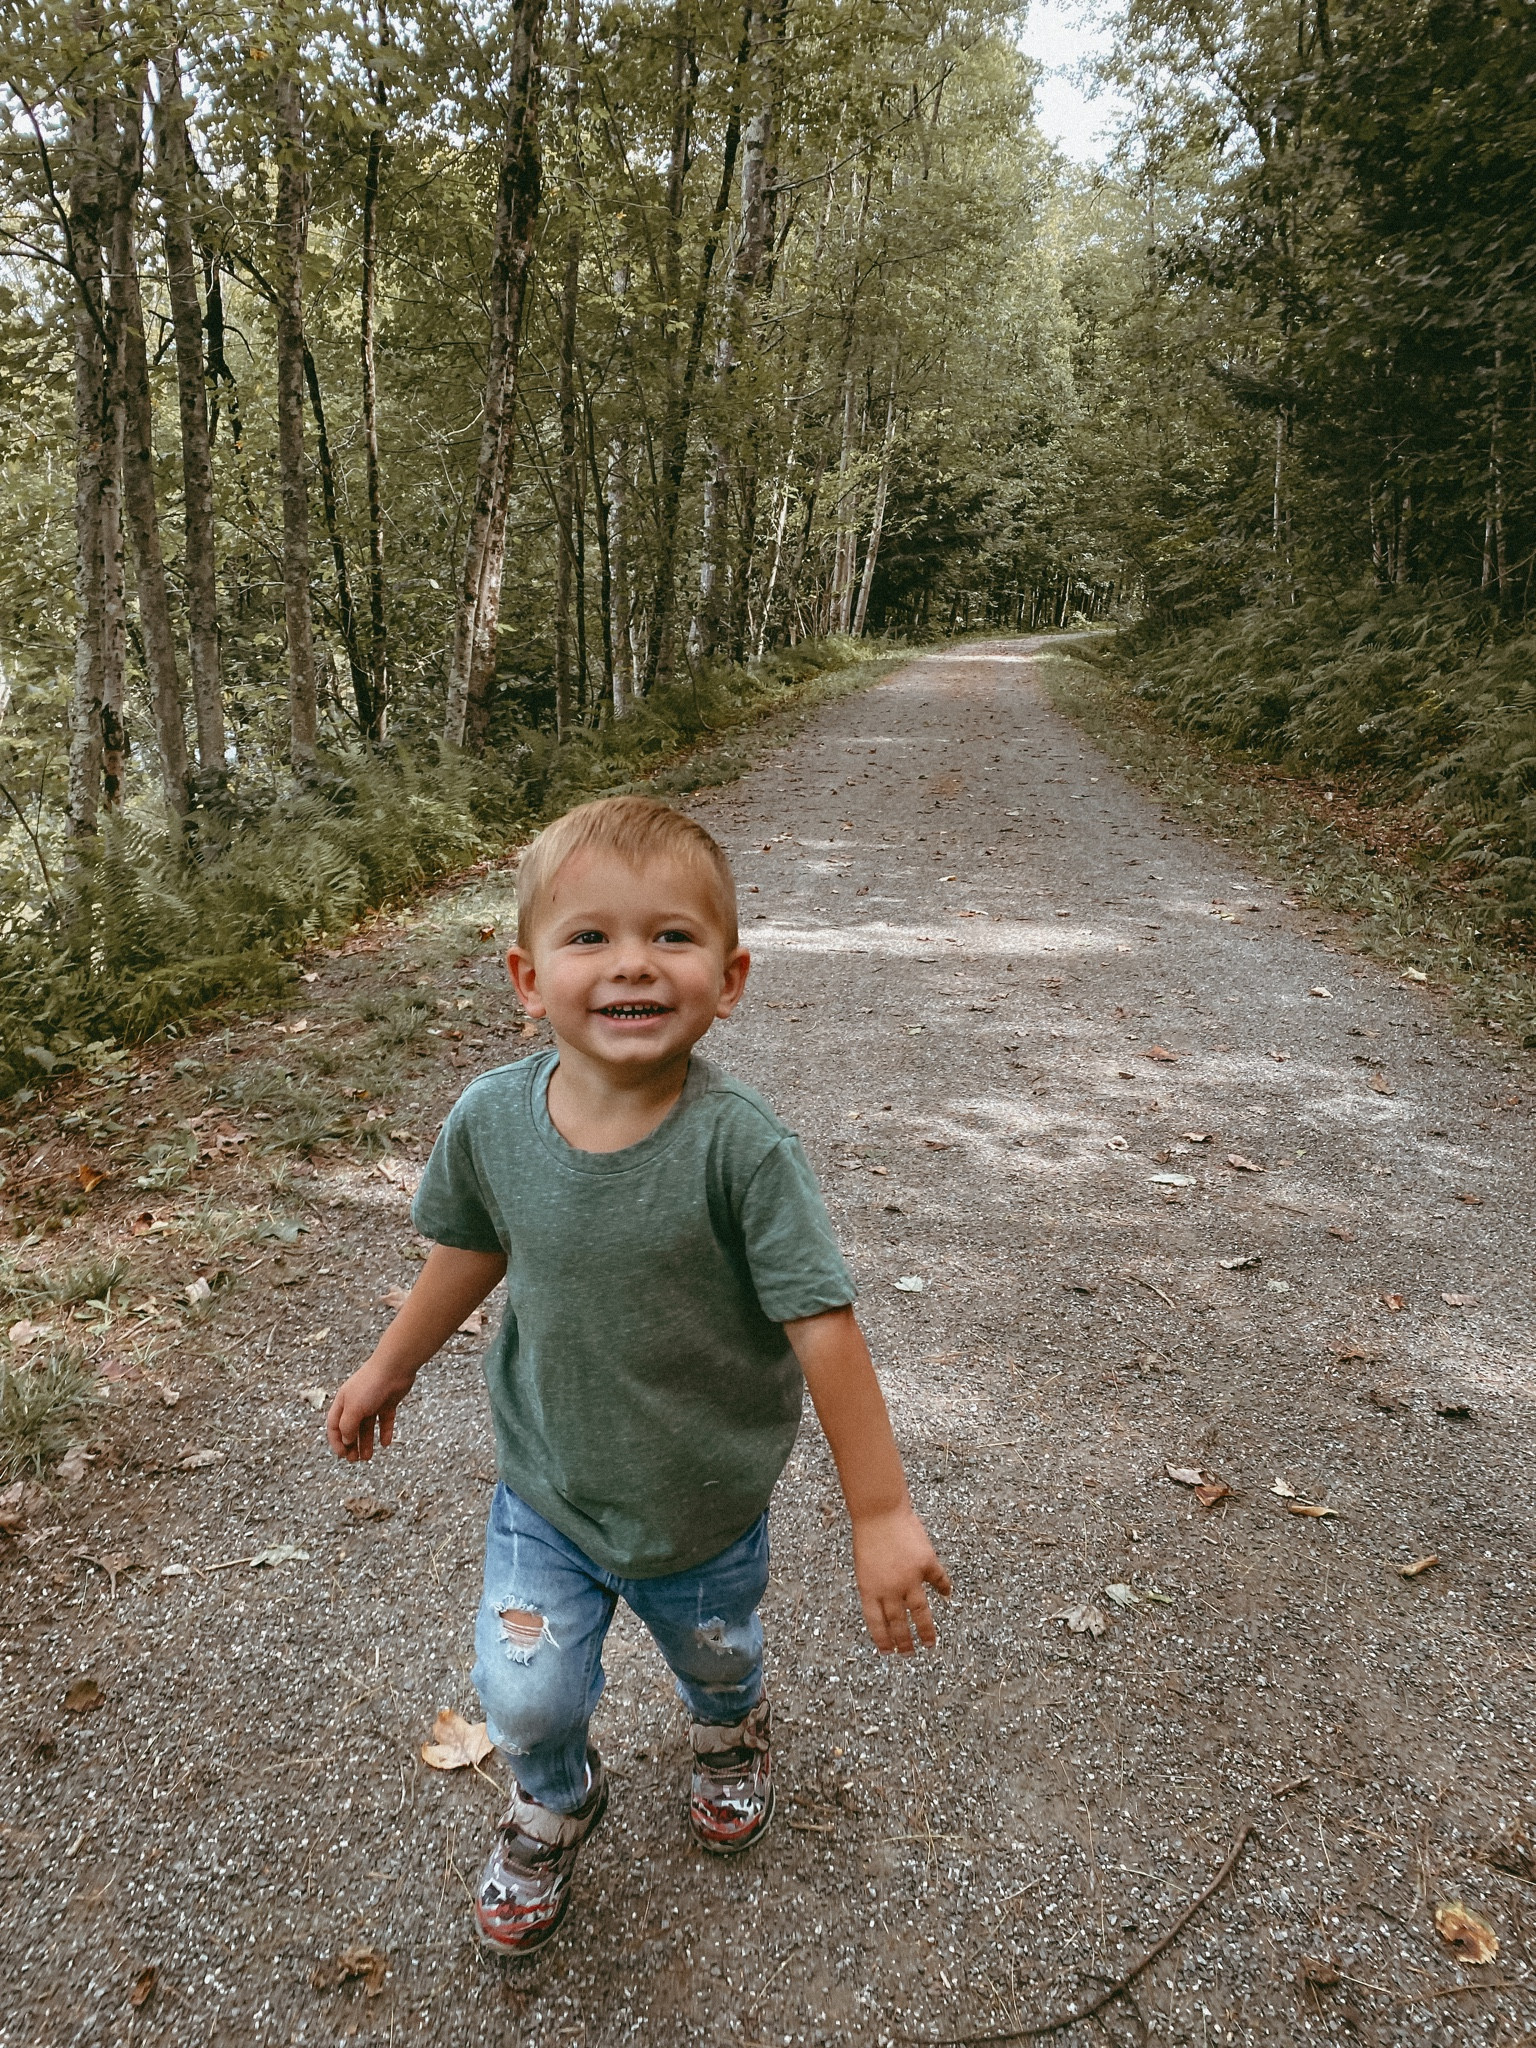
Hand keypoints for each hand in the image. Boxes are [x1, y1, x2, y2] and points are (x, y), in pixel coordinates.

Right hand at [326, 1357, 415, 1462]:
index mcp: (343, 1402)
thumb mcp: (354, 1409)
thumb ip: (348, 1427)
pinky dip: (385, 1432)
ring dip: (366, 1442)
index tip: (343, 1455)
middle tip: (355, 1459)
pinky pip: (385, 1421)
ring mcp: (373, 1403)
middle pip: (351, 1428)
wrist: (395, 1367)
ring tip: (368, 1457)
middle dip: (351, 1445)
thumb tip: (347, 1441)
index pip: (334, 1426)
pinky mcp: (388, 1402)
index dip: (336, 1442)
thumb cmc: (371, 1384)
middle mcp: (356, 1403)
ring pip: (367, 1427)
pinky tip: (385, 1443)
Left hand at [850, 1506, 951, 1653]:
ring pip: (920, 1612)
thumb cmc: (868, 1535)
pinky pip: (938, 1580)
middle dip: (904, 1641)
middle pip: (898, 1623)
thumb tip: (888, 1605)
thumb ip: (875, 1586)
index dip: (883, 1640)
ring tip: (930, 1643)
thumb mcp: (864, 1566)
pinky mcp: (926, 1564)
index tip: (889, 1652)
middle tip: (910, 1653)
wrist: (879, 1512)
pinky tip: (947, 1595)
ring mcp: (909, 1578)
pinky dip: (944, 1588)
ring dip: (925, 1630)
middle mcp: (889, 1588)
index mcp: (869, 1589)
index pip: (876, 1623)